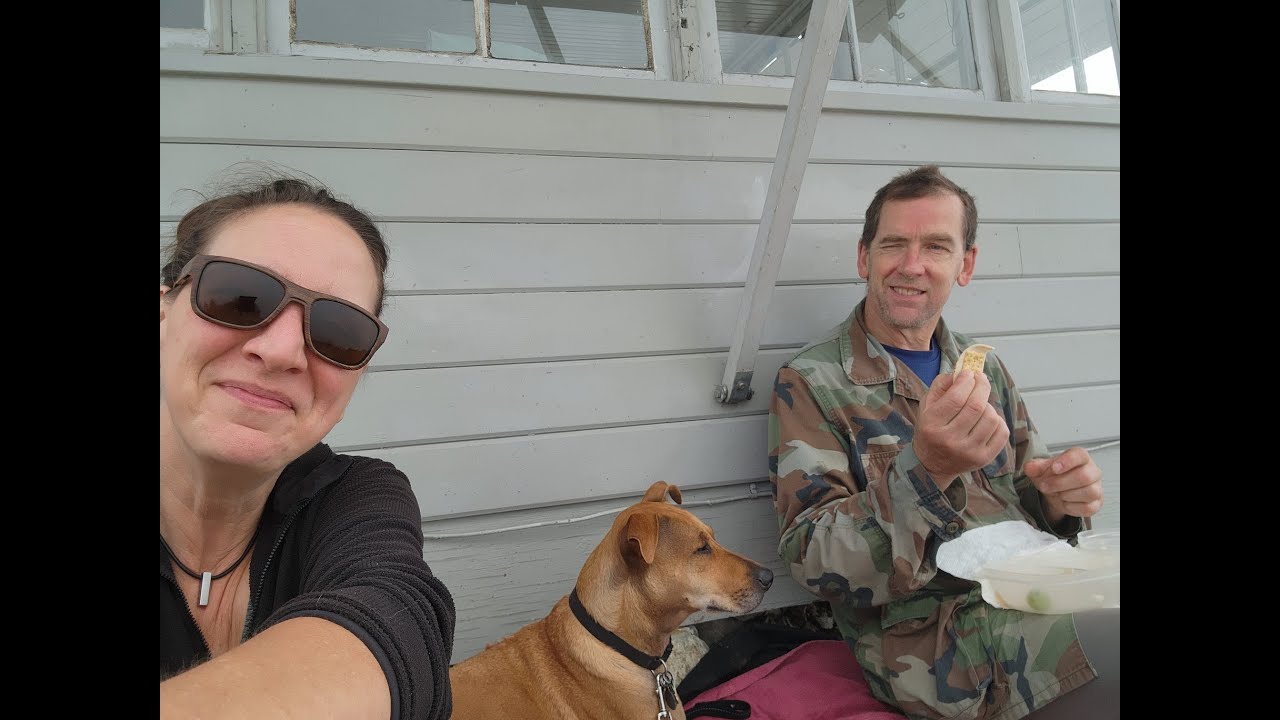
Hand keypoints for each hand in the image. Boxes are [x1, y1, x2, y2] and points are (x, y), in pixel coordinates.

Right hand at [914, 370, 1009, 486]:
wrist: (932, 465)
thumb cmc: (931, 429)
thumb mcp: (927, 406)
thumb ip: (941, 385)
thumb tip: (963, 371)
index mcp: (932, 425)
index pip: (956, 398)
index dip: (966, 381)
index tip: (969, 373)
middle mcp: (950, 440)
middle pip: (976, 406)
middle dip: (982, 386)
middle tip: (980, 379)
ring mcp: (969, 451)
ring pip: (991, 418)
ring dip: (988, 404)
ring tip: (980, 404)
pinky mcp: (984, 459)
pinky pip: (1001, 432)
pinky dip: (997, 420)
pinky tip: (987, 419)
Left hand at [1024, 447, 1103, 525]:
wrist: (1056, 493)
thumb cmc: (1053, 477)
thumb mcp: (1041, 469)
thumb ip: (1035, 467)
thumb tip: (1030, 468)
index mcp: (1080, 457)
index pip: (1080, 455)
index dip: (1067, 461)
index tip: (1054, 468)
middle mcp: (1093, 471)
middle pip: (1084, 476)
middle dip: (1060, 483)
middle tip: (1044, 486)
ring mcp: (1097, 488)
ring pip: (1089, 492)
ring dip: (1066, 495)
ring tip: (1056, 494)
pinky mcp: (1096, 504)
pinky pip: (1088, 507)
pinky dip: (1072, 507)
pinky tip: (1064, 503)